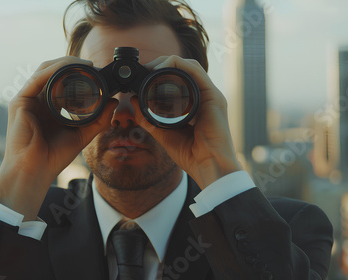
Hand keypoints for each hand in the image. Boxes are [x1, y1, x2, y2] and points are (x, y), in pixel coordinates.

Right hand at [0, 57, 116, 219]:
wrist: (34, 171)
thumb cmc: (53, 157)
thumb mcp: (82, 135)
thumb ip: (98, 120)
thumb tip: (113, 102)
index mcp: (48, 107)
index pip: (61, 82)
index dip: (78, 74)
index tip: (97, 73)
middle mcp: (36, 100)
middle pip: (52, 72)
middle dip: (72, 65)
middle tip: (93, 65)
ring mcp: (27, 100)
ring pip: (45, 70)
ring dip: (64, 63)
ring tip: (84, 64)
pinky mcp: (19, 102)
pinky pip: (37, 78)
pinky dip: (53, 70)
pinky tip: (68, 69)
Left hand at [132, 55, 241, 188]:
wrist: (209, 166)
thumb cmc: (192, 155)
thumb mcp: (163, 133)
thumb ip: (149, 119)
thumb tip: (134, 102)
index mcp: (195, 104)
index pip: (178, 79)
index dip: (160, 73)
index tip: (143, 76)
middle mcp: (204, 96)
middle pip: (183, 69)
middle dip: (162, 64)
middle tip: (145, 70)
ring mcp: (210, 95)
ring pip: (188, 66)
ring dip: (168, 62)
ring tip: (151, 68)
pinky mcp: (214, 96)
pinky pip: (196, 71)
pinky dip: (179, 65)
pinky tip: (164, 68)